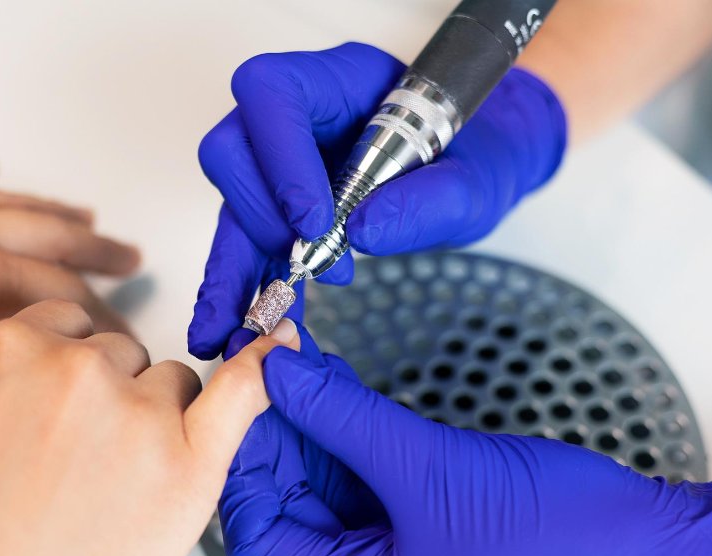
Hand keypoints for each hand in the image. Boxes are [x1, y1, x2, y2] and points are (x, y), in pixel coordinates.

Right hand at [188, 43, 566, 358]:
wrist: (480, 171)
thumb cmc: (478, 156)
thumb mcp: (476, 181)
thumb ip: (431, 201)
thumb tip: (363, 233)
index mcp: (344, 79)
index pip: (275, 95)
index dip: (281, 158)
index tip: (316, 221)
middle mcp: (301, 115)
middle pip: (233, 150)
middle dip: (260, 217)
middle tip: (306, 265)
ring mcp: (284, 159)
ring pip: (231, 202)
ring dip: (240, 264)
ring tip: (261, 318)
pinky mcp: (281, 204)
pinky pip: (247, 241)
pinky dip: (247, 283)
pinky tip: (253, 320)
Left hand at [221, 328, 711, 555]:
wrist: (651, 547)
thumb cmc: (560, 534)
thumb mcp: (431, 464)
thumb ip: (346, 418)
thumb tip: (283, 377)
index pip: (262, 540)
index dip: (245, 468)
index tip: (246, 401)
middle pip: (294, 514)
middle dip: (281, 441)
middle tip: (275, 372)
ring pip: (332, 497)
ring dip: (317, 435)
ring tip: (309, 371)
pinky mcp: (435, 535)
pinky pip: (373, 490)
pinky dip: (354, 443)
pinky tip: (346, 397)